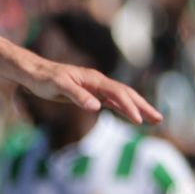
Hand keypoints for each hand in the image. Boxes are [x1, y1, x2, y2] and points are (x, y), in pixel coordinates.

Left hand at [21, 57, 161, 125]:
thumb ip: (78, 96)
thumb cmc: (45, 79)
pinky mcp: (90, 94)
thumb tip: (97, 107)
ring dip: (138, 108)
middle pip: (127, 94)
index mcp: (94, 79)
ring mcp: (96, 88)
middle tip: (159, 119)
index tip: (139, 120)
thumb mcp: (59, 87)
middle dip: (143, 107)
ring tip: (153, 119)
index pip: (118, 93)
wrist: (35, 73)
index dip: (129, 106)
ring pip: (122, 98)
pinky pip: (112, 102)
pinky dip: (124, 109)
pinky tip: (131, 116)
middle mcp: (98, 82)